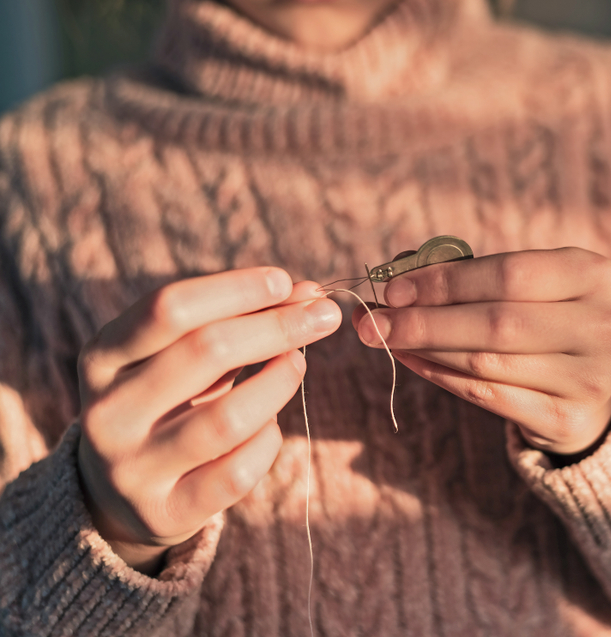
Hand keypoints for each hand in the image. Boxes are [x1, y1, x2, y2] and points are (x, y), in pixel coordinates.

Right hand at [77, 268, 341, 573]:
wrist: (122, 495)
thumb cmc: (168, 401)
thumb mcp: (183, 356)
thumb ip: (238, 320)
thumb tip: (308, 294)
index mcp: (102, 357)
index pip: (170, 308)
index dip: (236, 290)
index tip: (285, 281)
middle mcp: (107, 413)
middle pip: (204, 353)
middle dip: (277, 327)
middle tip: (325, 315)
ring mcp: (132, 468)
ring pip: (227, 418)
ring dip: (280, 381)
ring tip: (299, 363)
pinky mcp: (165, 513)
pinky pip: (237, 472)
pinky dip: (268, 440)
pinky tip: (271, 424)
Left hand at [352, 248, 610, 455]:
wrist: (593, 385)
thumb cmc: (545, 319)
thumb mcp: (527, 285)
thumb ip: (470, 274)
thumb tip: (396, 273)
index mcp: (593, 274)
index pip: (510, 273)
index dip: (446, 281)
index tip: (393, 288)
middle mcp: (603, 325)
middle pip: (498, 322)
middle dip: (426, 320)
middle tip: (372, 321)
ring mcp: (591, 377)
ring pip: (487, 362)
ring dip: (426, 349)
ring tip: (387, 339)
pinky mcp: (570, 418)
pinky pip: (490, 397)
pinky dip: (443, 377)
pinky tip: (413, 362)